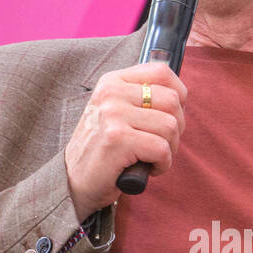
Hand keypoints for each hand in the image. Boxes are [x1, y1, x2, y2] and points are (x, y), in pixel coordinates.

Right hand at [64, 61, 187, 220]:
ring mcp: (113, 115)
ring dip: (169, 149)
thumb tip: (180, 95)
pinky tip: (146, 169)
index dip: (178, 96)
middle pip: (172, 101)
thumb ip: (142, 98)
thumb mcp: (117, 113)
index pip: (162, 72)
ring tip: (149, 158)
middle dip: (176, 129)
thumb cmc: (103, 149)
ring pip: (170, 127)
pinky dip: (162, 164)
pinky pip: (162, 149)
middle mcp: (111, 93)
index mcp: (112, 81)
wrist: (73, 181)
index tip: (170, 117)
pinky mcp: (117, 140)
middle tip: (159, 145)